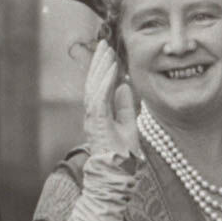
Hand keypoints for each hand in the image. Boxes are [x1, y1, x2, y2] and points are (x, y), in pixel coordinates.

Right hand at [84, 40, 138, 157]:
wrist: (118, 175)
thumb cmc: (122, 156)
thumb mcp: (128, 126)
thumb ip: (125, 107)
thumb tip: (125, 86)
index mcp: (99, 115)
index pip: (98, 87)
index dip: (103, 69)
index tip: (109, 53)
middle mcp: (92, 115)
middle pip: (93, 83)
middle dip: (98, 63)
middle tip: (104, 44)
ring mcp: (93, 119)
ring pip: (93, 87)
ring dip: (100, 68)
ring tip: (106, 51)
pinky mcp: (97, 123)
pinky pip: (100, 98)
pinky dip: (105, 82)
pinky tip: (111, 70)